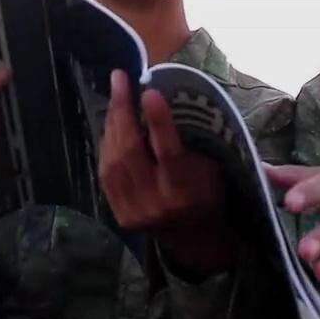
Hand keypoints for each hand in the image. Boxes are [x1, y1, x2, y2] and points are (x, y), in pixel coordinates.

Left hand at [99, 70, 231, 273]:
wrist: (196, 240)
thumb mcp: (213, 169)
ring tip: (116, 94)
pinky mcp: (119, 214)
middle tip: (119, 78)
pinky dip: (107, 144)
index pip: (169, 152)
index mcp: (185, 192)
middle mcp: (156, 203)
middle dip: (123, 110)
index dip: (158, 121)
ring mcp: (133, 210)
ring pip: (113, 159)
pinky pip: (106, 172)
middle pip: (131, 151)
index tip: (150, 91)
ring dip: (112, 123)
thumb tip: (171, 98)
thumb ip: (193, 143)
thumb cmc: (209, 194)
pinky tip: (112, 125)